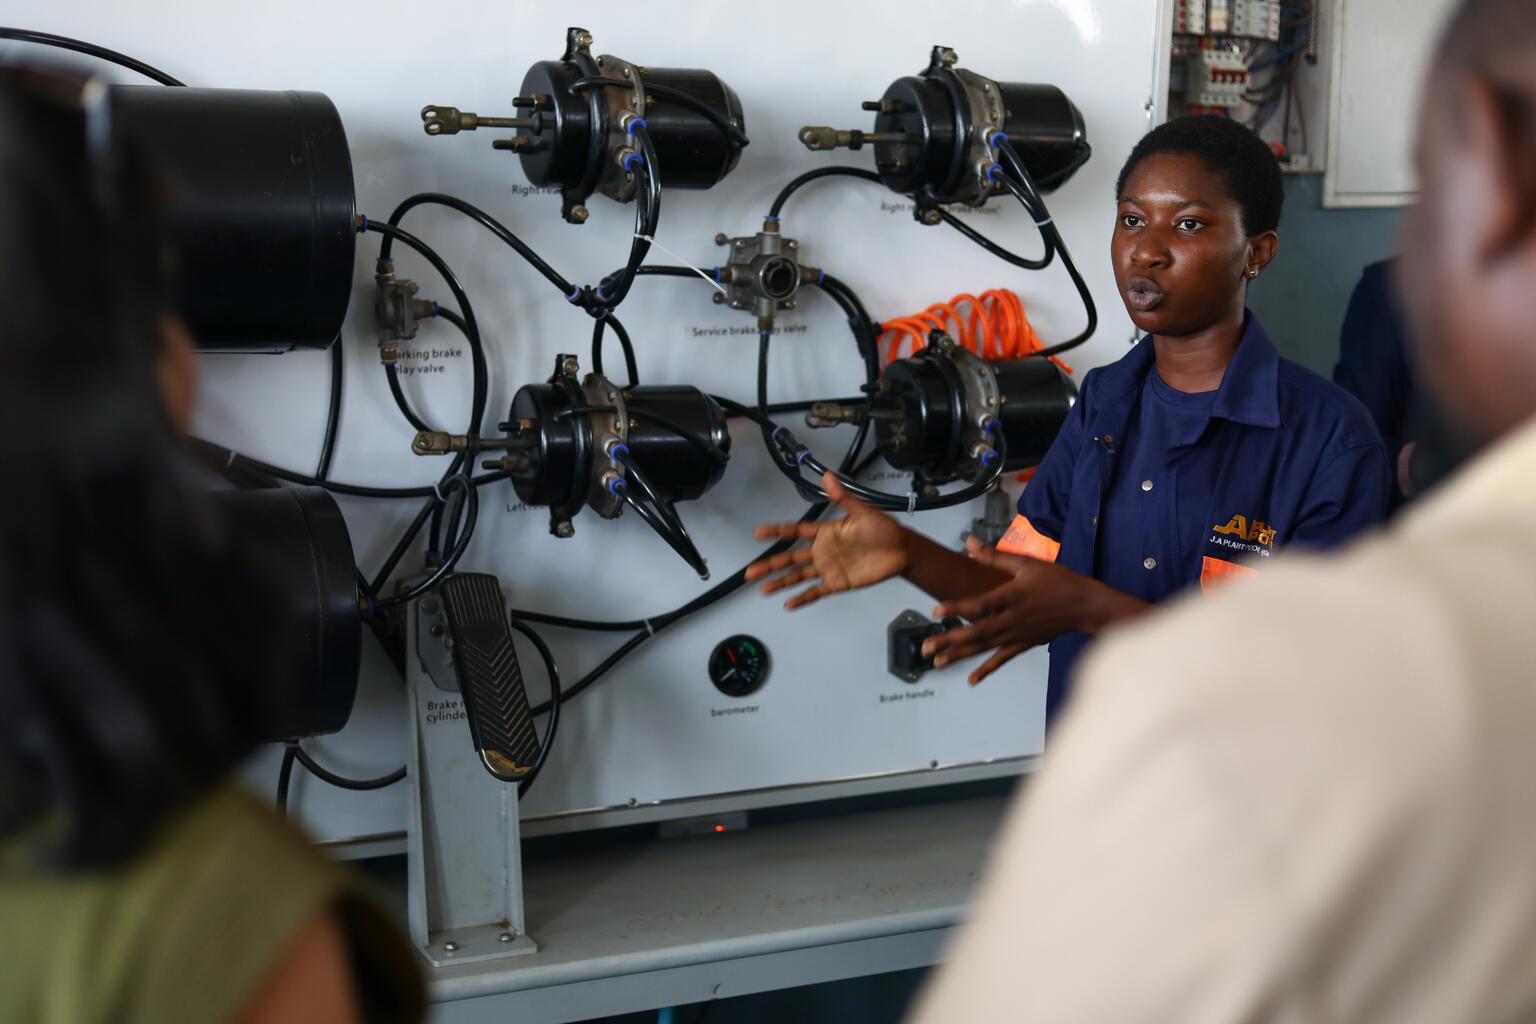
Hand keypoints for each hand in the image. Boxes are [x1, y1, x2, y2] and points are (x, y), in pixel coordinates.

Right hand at [746, 472, 910, 608]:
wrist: (901, 551)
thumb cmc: (884, 529)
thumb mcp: (862, 511)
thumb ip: (842, 496)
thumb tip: (827, 475)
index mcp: (825, 533)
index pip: (795, 532)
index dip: (776, 532)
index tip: (758, 533)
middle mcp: (823, 551)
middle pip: (790, 559)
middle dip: (769, 565)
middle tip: (750, 572)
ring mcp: (829, 568)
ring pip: (798, 576)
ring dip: (781, 583)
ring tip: (763, 589)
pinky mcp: (838, 583)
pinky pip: (817, 591)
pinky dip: (803, 597)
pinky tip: (789, 604)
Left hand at [923, 539, 1132, 685]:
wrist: (1084, 605)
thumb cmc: (1056, 580)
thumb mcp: (1026, 563)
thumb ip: (994, 556)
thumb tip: (968, 542)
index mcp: (1012, 596)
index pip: (980, 604)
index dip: (957, 608)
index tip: (936, 612)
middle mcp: (1012, 619)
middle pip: (976, 632)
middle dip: (949, 641)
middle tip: (925, 648)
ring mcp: (1017, 635)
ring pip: (984, 648)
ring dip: (959, 655)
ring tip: (936, 662)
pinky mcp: (1023, 645)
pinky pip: (1002, 659)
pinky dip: (986, 670)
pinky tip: (971, 680)